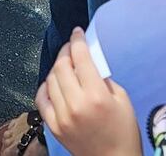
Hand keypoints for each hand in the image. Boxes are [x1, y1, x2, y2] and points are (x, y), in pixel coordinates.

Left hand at [39, 30, 142, 155]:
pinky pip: (41, 99)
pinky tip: (53, 83)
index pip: (80, 57)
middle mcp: (76, 104)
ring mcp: (62, 116)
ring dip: (57, 68)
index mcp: (96, 95)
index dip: (77, 40)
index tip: (77, 33)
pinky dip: (45, 87)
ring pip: (50, 79)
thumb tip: (89, 62)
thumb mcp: (122, 99)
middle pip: (62, 65)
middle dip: (66, 51)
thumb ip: (104, 78)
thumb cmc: (123, 133)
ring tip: (66, 65)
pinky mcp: (54, 126)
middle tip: (72, 47)